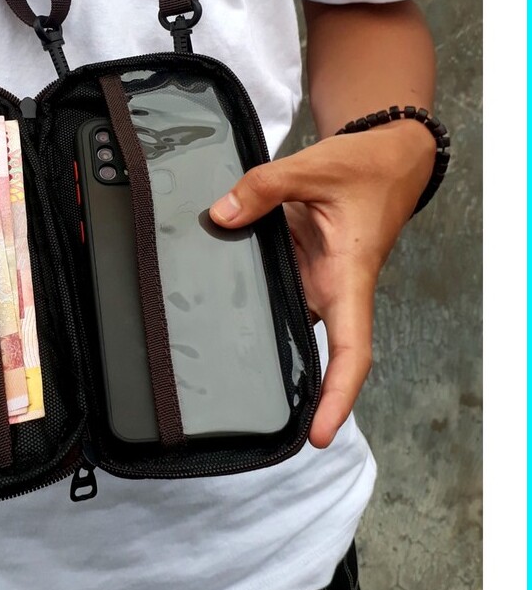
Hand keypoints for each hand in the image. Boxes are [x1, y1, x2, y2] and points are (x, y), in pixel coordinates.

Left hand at [209, 120, 435, 447]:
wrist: (383, 156)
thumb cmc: (362, 167)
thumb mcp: (312, 169)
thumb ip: (263, 188)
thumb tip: (221, 214)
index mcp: (348, 277)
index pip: (351, 349)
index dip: (338, 395)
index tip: (318, 434)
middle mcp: (331, 288)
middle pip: (316, 349)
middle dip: (291, 388)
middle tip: (241, 415)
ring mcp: (313, 278)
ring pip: (287, 320)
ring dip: (261, 342)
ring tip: (210, 370)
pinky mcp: (298, 264)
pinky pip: (273, 289)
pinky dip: (247, 298)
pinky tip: (206, 304)